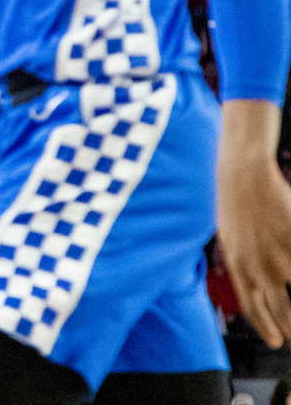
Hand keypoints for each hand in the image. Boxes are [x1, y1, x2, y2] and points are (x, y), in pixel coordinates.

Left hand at [218, 151, 290, 346]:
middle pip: (282, 311)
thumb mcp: (231, 238)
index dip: (266, 327)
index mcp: (238, 268)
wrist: (243, 173)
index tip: (276, 342)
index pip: (253, 309)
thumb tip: (254, 286)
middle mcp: (259, 268)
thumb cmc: (235, 202)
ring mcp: (280, 256)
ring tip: (290, 294)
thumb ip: (242, 264)